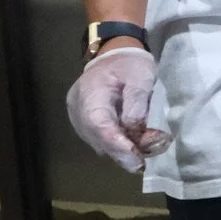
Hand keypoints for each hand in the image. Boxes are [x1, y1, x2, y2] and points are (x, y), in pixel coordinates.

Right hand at [65, 47, 171, 171]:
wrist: (115, 56)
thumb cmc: (130, 65)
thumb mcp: (141, 77)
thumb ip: (137, 103)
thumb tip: (134, 129)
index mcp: (90, 92)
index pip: (99, 124)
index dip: (117, 145)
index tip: (136, 159)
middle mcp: (78, 108)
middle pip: (97, 138)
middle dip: (121, 153)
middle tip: (141, 163)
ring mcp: (78, 117)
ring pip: (97, 142)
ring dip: (120, 151)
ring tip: (142, 152)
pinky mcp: (85, 123)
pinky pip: (99, 139)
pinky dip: (116, 145)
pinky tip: (133, 146)